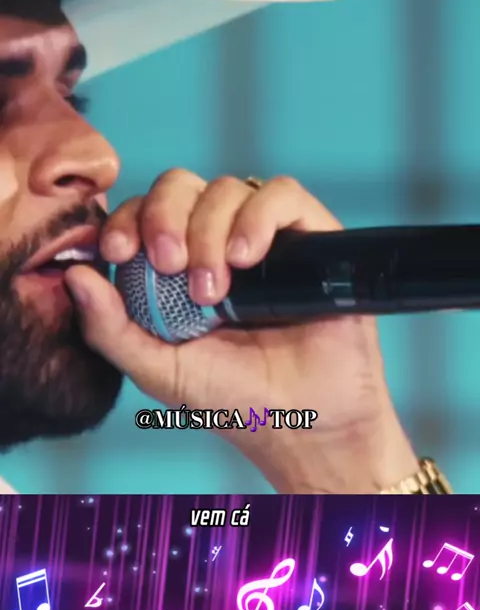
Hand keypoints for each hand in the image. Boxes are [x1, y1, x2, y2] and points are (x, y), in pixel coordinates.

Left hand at [65, 169, 417, 493]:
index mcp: (180, 265)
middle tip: (169, 263)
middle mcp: (220, 241)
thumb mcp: (158, 369)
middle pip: (182, 186)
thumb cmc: (234, 399)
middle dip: (166, 216)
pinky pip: (281, 194)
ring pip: (227, 188)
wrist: (306, 424)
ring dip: (211, 231)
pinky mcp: (310, 235)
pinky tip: (247, 257)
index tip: (118, 249)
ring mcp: (266, 236)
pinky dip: (258, 217)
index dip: (126, 218)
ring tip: (216, 290)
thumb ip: (110, 329)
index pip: (144, 211)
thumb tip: (75, 276)